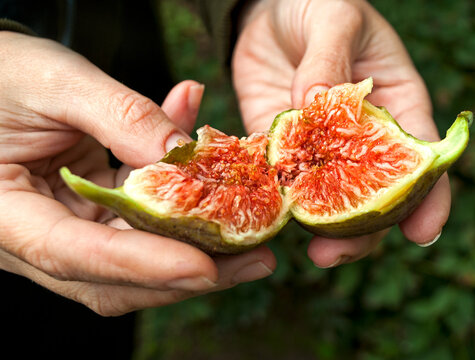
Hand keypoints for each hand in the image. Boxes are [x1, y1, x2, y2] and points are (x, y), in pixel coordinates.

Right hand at [0, 31, 274, 314]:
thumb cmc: (2, 74)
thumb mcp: (54, 82)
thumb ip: (119, 115)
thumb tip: (184, 155)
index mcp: (3, 213)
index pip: (73, 253)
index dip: (142, 265)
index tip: (205, 267)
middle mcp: (34, 237)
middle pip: (114, 277)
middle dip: (188, 274)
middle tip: (255, 260)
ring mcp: (66, 230)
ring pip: (136, 262)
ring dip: (198, 249)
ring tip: (255, 237)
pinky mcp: (93, 216)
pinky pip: (143, 222)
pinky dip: (182, 204)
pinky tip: (214, 171)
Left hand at [232, 0, 448, 266]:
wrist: (271, 11)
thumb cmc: (319, 5)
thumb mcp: (336, 19)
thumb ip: (330, 59)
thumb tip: (316, 106)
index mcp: (393, 106)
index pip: (417, 159)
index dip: (427, 199)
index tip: (422, 233)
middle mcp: (358, 137)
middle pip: (371, 195)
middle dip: (362, 231)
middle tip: (339, 252)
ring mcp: (318, 147)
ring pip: (327, 199)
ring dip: (321, 230)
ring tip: (313, 254)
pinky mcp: (280, 146)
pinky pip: (281, 178)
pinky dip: (278, 202)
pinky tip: (271, 222)